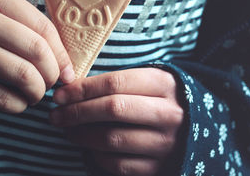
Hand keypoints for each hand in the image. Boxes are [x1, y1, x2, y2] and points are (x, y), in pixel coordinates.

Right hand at [0, 0, 74, 112]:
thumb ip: (29, 30)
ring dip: (38, 92)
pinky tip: (17, 102)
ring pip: (25, 77)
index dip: (62, 54)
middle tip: (51, 83)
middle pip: (37, 52)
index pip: (45, 28)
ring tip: (35, 94)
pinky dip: (20, 105)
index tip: (67, 71)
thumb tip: (68, 66)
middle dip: (53, 74)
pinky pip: (5, 100)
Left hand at [49, 68, 183, 175]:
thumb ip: (115, 83)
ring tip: (67, 130)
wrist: (194, 127)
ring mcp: (165, 143)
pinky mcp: (159, 167)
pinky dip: (96, 156)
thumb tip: (69, 91)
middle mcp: (167, 113)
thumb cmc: (158, 99)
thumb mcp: (146, 82)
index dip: (82, 89)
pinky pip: (118, 164)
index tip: (59, 95)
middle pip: (112, 109)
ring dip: (81, 135)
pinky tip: (88, 148)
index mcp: (163, 84)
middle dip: (77, 112)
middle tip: (55, 115)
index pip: (115, 83)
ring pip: (112, 139)